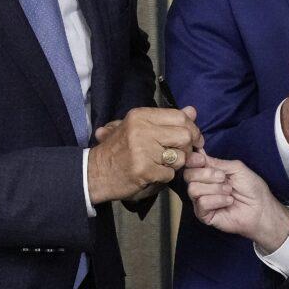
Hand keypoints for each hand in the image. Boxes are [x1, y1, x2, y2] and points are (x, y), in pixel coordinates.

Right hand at [88, 106, 203, 203]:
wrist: (94, 173)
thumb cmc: (118, 150)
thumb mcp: (138, 128)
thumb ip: (166, 119)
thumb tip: (192, 111)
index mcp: (140, 116)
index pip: (180, 117)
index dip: (193, 129)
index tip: (194, 139)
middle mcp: (142, 130)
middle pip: (185, 136)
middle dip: (189, 148)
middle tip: (182, 154)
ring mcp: (143, 150)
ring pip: (180, 157)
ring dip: (176, 165)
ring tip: (162, 164)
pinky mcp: (144, 170)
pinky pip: (170, 174)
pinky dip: (165, 177)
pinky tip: (153, 175)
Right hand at [183, 152, 288, 251]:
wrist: (261, 208)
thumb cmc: (252, 188)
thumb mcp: (236, 168)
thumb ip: (217, 162)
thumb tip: (198, 153)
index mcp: (209, 173)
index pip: (191, 164)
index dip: (193, 160)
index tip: (202, 160)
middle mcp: (203, 186)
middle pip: (188, 175)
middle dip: (206, 174)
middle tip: (223, 178)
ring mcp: (202, 201)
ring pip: (193, 189)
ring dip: (215, 188)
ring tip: (229, 191)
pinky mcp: (204, 215)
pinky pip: (202, 203)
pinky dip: (217, 200)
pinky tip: (229, 201)